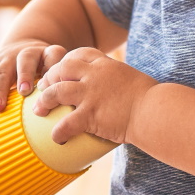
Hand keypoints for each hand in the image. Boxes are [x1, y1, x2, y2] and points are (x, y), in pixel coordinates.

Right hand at [0, 39, 67, 113]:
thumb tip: (65, 102)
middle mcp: (23, 52)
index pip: (52, 54)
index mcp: (44, 52)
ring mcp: (5, 59)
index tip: (51, 79)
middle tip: (24, 91)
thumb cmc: (43, 67)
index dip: (52, 64)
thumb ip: (59, 79)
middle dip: (23, 76)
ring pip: (1, 72)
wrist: (20, 48)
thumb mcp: (54, 67)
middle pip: (24, 61)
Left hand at [32, 48, 156, 144]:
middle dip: (49, 78)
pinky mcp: (90, 115)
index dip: (65, 62)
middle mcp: (95, 75)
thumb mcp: (131, 78)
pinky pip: (66, 123)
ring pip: (56, 92)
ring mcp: (90, 94)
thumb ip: (117, 79)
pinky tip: (56, 139)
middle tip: (43, 90)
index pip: (78, 55)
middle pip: (61, 69)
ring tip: (38, 111)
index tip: (60, 71)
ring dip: (44, 101)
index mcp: (105, 64)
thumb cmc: (150, 99)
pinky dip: (58, 132)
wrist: (156, 111)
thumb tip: (116, 87)